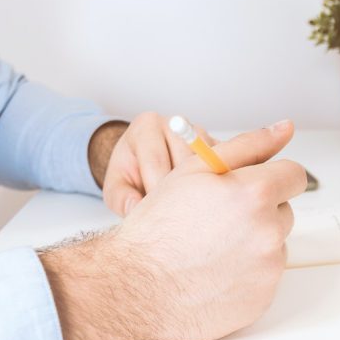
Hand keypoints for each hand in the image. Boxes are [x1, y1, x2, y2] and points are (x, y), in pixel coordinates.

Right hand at [40, 120, 304, 339]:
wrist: (136, 287)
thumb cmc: (158, 228)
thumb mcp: (195, 170)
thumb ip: (247, 145)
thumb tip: (284, 128)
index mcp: (255, 193)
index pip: (293, 175)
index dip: (271, 178)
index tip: (253, 187)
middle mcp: (268, 232)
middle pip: (284, 212)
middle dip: (259, 212)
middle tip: (218, 221)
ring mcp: (268, 269)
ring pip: (275, 245)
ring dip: (254, 243)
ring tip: (212, 249)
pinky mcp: (263, 298)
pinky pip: (266, 278)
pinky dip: (247, 274)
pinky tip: (214, 273)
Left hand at [100, 111, 215, 216]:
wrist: (145, 164)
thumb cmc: (130, 174)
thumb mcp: (116, 188)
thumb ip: (121, 199)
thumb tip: (135, 209)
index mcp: (146, 126)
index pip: (156, 160)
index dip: (156, 192)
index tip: (155, 215)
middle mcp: (175, 123)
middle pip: (185, 162)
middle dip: (180, 193)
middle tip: (174, 216)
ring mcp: (200, 133)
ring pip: (207, 165)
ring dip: (200, 191)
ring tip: (189, 211)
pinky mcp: (218, 146)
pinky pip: (224, 167)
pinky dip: (217, 186)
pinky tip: (205, 203)